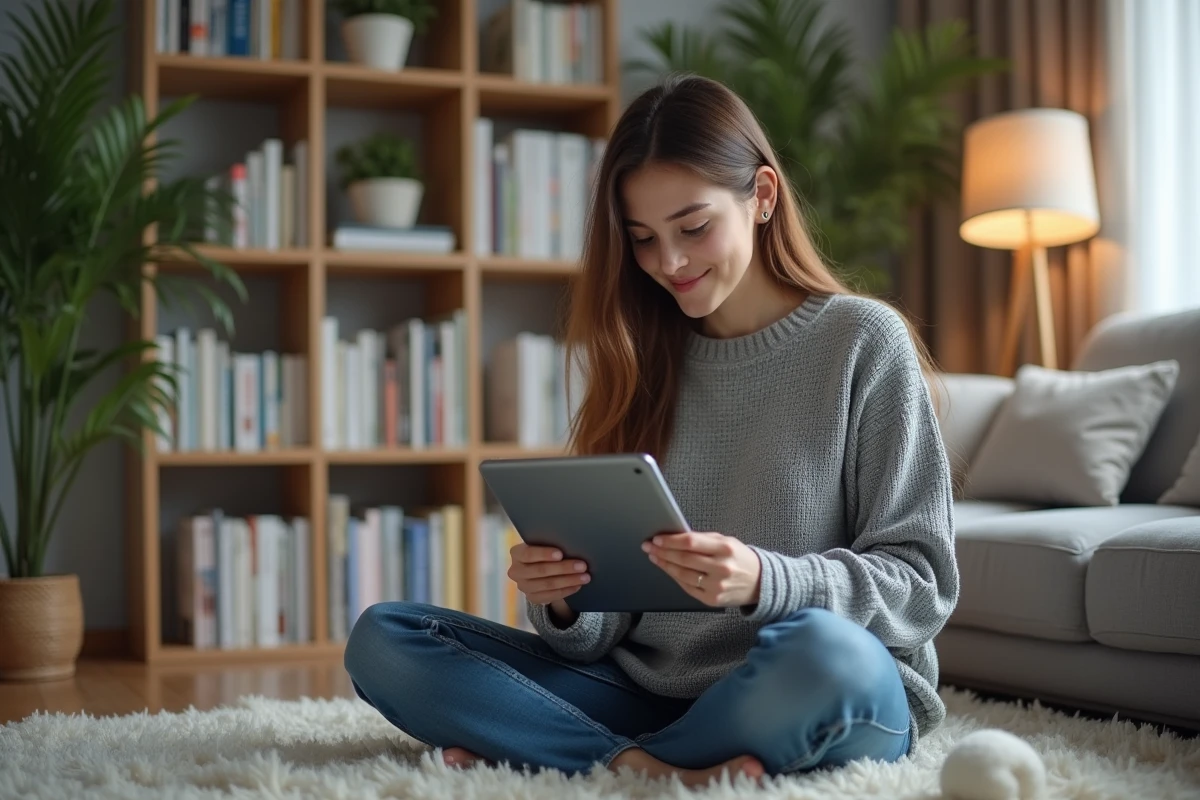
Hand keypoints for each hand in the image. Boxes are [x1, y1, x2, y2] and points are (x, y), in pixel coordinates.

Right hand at [508, 542, 589, 607]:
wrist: (537, 568)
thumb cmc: (544, 551)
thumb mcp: (542, 544)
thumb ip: (550, 543)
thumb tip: (571, 543)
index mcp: (516, 553)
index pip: (528, 554)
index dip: (544, 554)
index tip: (561, 554)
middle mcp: (516, 571)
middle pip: (541, 570)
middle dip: (564, 568)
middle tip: (582, 566)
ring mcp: (523, 586)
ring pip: (548, 585)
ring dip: (569, 580)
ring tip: (585, 577)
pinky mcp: (532, 598)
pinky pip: (551, 596)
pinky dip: (566, 591)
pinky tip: (577, 586)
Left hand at [643, 532, 761, 606]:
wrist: (761, 582)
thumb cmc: (740, 558)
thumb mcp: (727, 541)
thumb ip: (703, 539)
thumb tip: (676, 537)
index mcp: (725, 549)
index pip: (691, 542)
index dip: (671, 541)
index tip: (657, 539)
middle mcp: (721, 568)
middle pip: (684, 559)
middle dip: (662, 552)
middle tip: (649, 546)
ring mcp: (716, 586)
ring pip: (682, 574)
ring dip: (665, 565)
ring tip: (655, 557)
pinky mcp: (712, 600)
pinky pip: (688, 587)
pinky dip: (675, 577)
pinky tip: (668, 569)